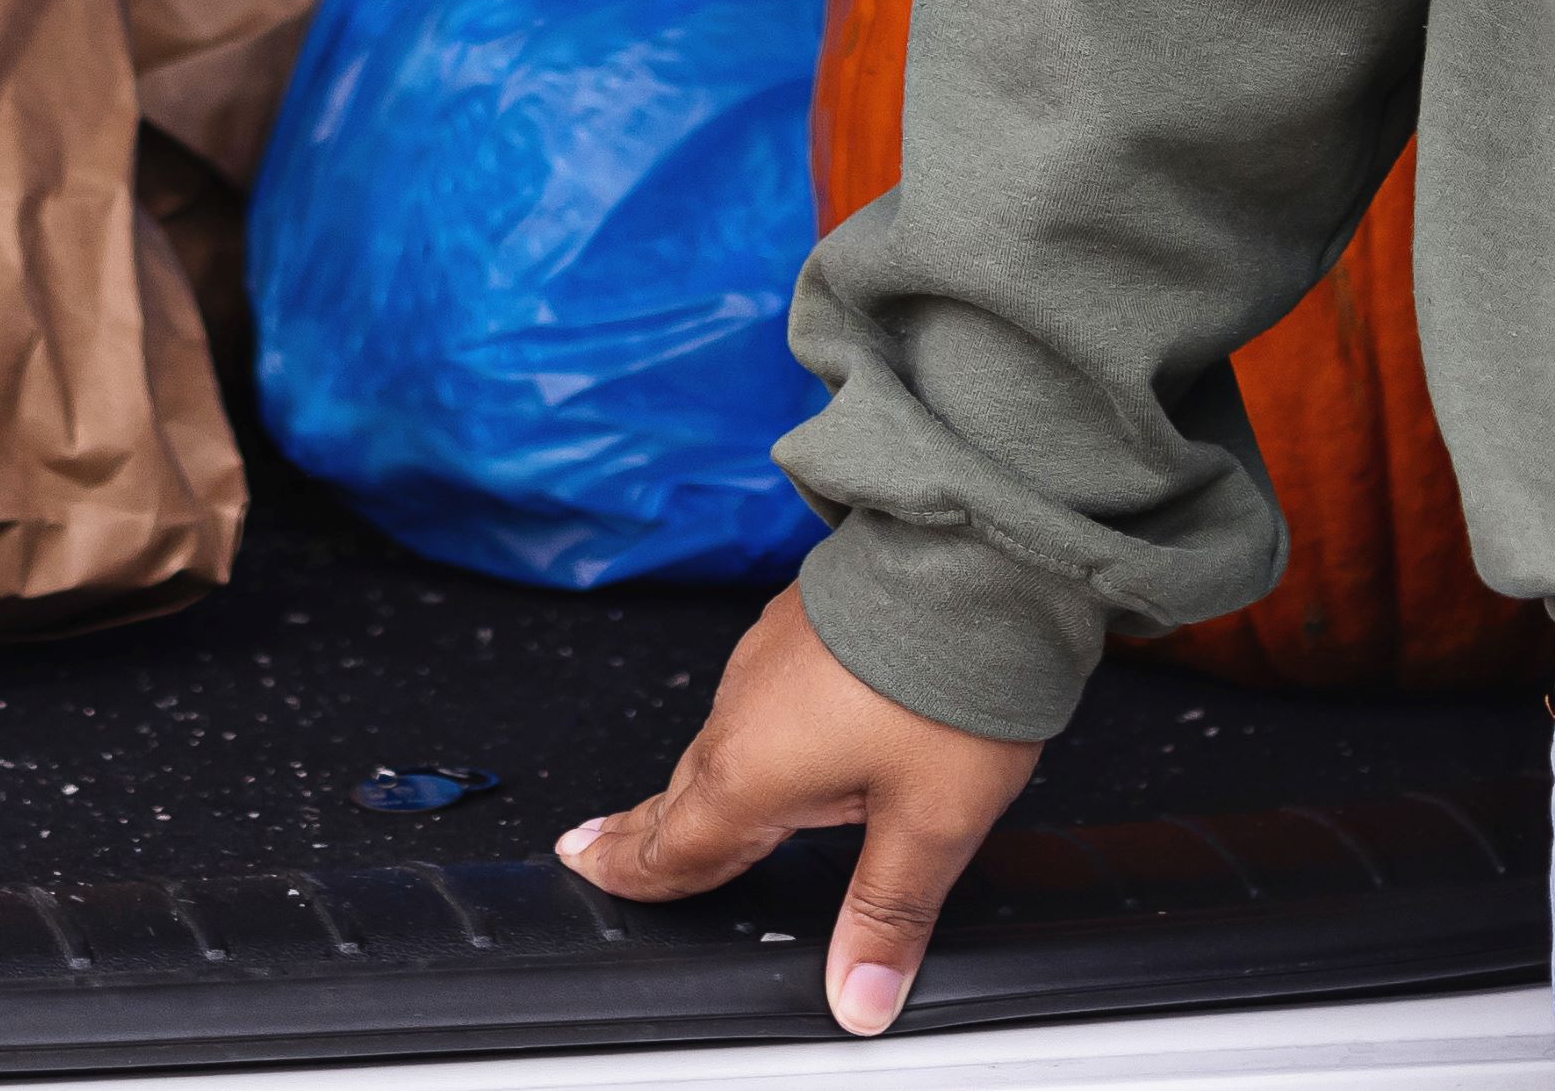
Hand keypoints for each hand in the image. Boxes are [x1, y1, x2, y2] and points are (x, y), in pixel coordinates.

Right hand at [561, 582, 1047, 1034]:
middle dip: (642, 827)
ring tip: (687, 804)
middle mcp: (742, 711)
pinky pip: (753, 694)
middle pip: (682, 792)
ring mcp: (766, 659)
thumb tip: (860, 999)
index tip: (583, 866)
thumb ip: (888, 913)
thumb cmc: (948, 682)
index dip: (630, 870)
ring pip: (720, 738)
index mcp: (754, 772)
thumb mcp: (932, 824)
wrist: (971, 555)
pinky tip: (776, 729)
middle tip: (599, 845)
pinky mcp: (796, 623)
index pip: (674, 846)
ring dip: (699, 777)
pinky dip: (748, 730)